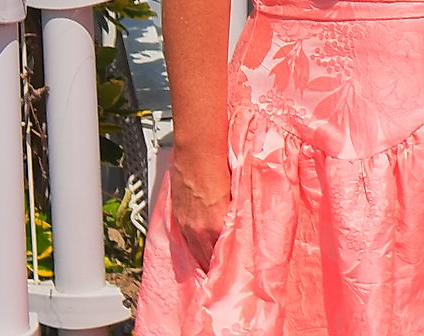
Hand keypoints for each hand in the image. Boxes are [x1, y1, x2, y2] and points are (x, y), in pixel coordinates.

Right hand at [169, 155, 231, 271]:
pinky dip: (194, 245)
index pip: (222, 255)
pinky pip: (186, 239)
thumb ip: (238, 214)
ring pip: (196, 251)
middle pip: (207, 257)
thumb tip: (245, 225)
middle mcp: (198, 227)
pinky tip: (200, 247)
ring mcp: (186, 223)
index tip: (237, 270)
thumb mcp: (237, 193)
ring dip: (204, 258)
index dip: (229, 264)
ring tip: (213, 266)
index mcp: (216, 223)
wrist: (197, 150)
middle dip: (216, 265)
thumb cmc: (221, 165)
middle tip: (225, 274)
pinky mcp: (178, 216)